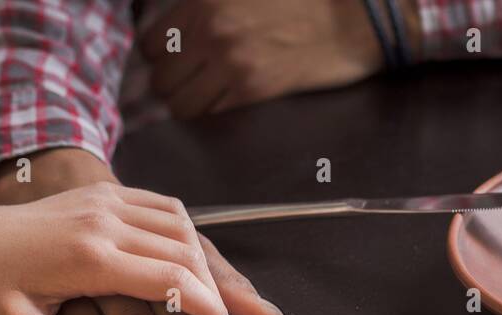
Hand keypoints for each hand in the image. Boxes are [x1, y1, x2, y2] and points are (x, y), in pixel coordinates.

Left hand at [0, 148, 285, 314]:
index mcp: (88, 258)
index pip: (168, 280)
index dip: (205, 308)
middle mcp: (103, 222)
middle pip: (183, 251)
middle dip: (214, 289)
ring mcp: (105, 201)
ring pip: (178, 224)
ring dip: (203, 260)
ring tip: (213, 295)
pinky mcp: (104, 194)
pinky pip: (161, 205)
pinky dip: (185, 232)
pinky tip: (191, 258)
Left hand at [140, 0, 389, 117]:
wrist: (349, 18)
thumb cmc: (300, 1)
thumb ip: (206, 8)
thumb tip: (173, 32)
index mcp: (204, 3)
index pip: (152, 45)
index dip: (159, 59)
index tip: (172, 65)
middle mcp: (211, 32)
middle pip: (163, 80)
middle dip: (172, 87)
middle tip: (189, 88)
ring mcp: (232, 63)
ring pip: (182, 106)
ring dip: (190, 107)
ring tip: (206, 100)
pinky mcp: (254, 90)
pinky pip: (212, 117)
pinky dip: (213, 116)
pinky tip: (225, 107)